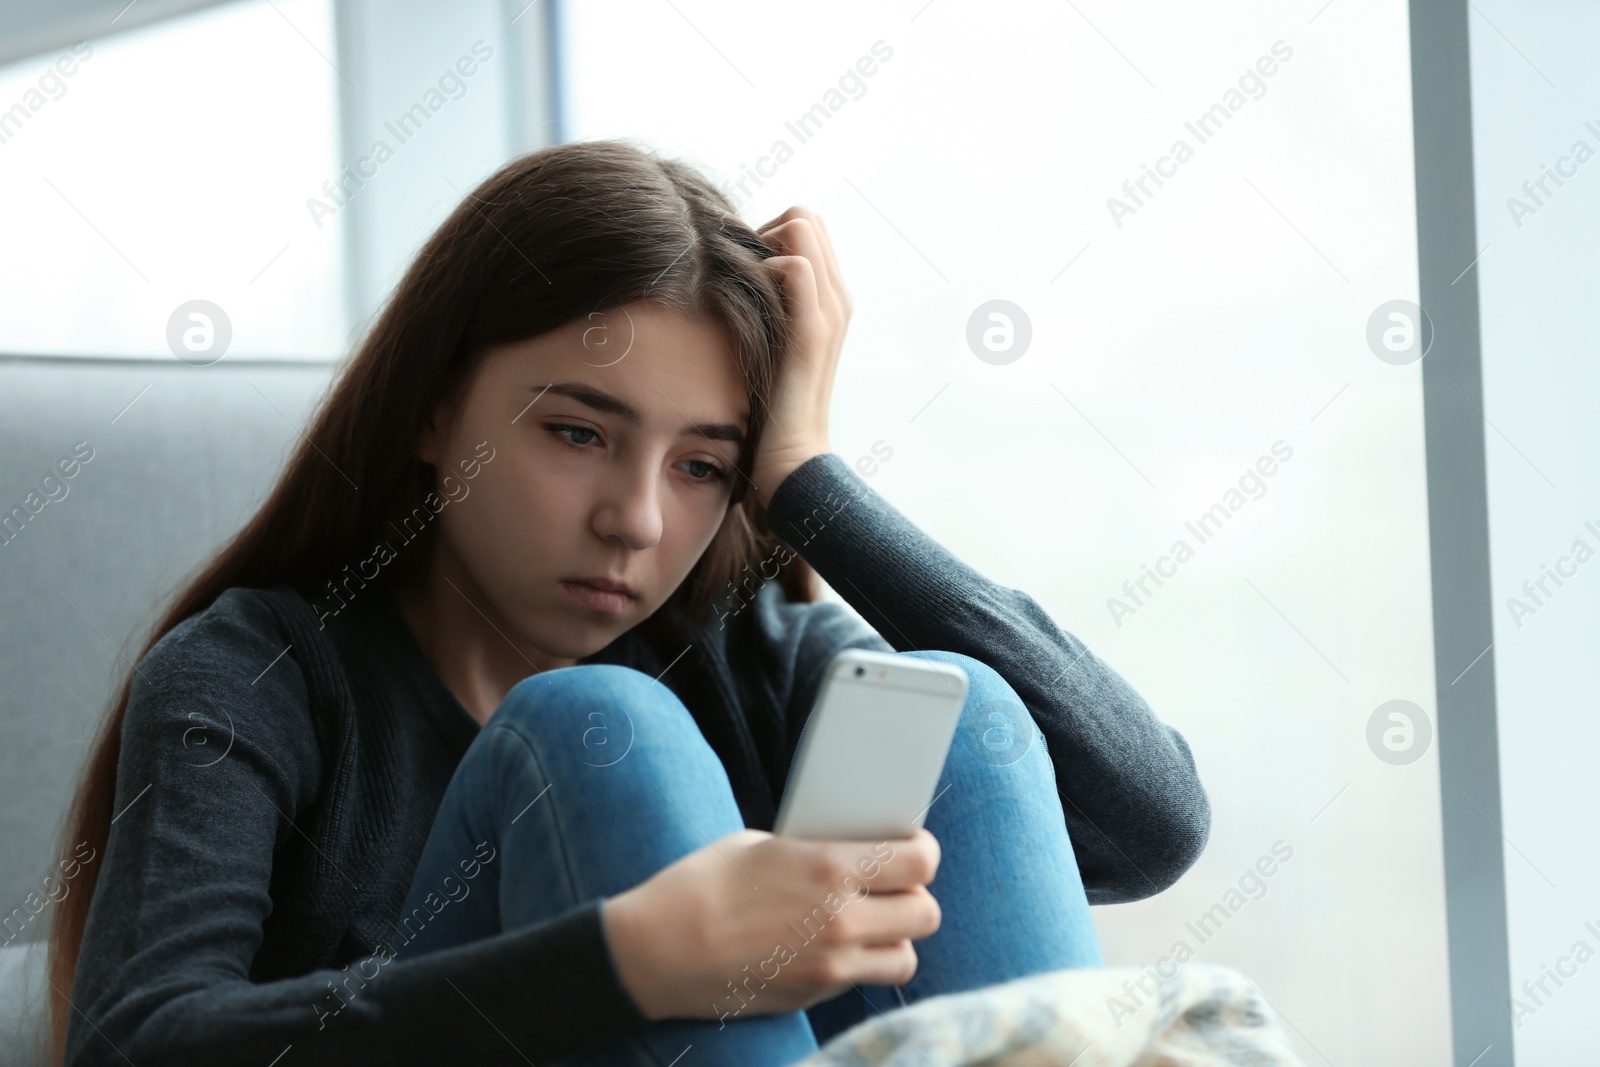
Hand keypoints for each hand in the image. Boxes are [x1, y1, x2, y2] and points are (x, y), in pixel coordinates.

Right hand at [600, 828, 940, 1021]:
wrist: (659, 950)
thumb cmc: (703, 885)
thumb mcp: (764, 845)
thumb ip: (820, 850)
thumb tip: (855, 852)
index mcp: (831, 868)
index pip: (919, 861)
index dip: (923, 852)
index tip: (913, 848)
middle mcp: (842, 919)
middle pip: (926, 913)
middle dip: (914, 896)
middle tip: (891, 887)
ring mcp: (832, 964)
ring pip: (907, 956)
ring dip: (895, 938)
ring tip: (871, 923)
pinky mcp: (817, 995)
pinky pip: (867, 979)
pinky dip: (864, 964)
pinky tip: (838, 946)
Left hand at [751, 206, 851, 508]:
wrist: (791, 461)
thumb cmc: (768, 408)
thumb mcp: (766, 348)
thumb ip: (762, 311)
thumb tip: (725, 277)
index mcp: (829, 301)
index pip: (806, 225)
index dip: (767, 232)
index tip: (738, 271)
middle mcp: (836, 300)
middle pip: (805, 217)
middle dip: (764, 230)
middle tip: (737, 276)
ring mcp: (828, 313)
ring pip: (803, 228)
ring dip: (762, 245)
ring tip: (740, 289)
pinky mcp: (812, 333)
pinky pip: (796, 267)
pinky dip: (764, 268)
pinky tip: (744, 301)